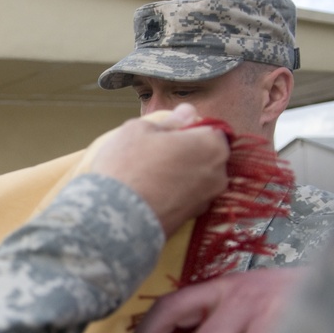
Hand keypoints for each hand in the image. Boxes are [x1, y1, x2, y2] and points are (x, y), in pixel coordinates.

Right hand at [90, 104, 229, 236]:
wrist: (115, 216)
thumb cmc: (127, 165)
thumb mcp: (139, 129)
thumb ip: (169, 120)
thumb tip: (187, 112)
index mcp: (212, 145)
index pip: (209, 129)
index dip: (188, 130)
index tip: (166, 135)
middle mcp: (218, 173)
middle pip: (205, 155)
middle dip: (187, 153)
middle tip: (156, 155)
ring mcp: (207, 200)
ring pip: (196, 179)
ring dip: (181, 175)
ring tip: (150, 177)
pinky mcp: (192, 220)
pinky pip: (186, 199)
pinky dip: (174, 195)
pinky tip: (151, 194)